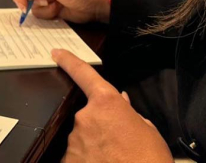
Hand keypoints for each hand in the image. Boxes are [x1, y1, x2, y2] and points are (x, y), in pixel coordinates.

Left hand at [54, 49, 174, 162]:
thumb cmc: (149, 160)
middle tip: (120, 144)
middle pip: (89, 116)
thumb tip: (122, 102)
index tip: (57, 53)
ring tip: (116, 158)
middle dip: (101, 126)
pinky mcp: (69, 160)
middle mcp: (85, 118)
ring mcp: (75, 141)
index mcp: (106, 104)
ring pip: (83, 138)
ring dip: (95, 146)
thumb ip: (130, 113)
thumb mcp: (149, 131)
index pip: (84, 75)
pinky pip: (78, 156)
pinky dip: (89, 160)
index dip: (69, 61)